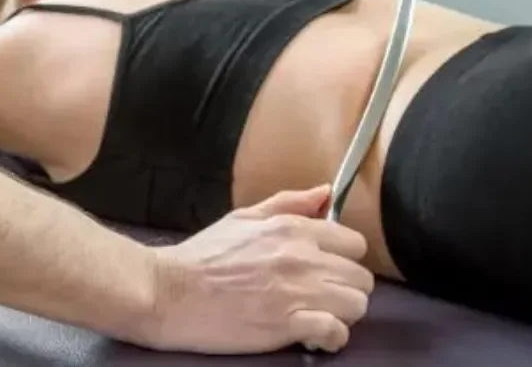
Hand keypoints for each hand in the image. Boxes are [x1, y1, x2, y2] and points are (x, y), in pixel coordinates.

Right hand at [145, 185, 373, 353]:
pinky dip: (330, 338)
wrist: (170, 292)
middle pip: (361, 278)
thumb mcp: (244, 218)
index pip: (354, 243)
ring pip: (356, 305)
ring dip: (342, 314)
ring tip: (318, 316)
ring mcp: (297, 291)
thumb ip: (289, 203)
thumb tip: (324, 193)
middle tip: (322, 297)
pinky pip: (336, 333)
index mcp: (292, 228)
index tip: (329, 270)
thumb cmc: (202, 257)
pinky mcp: (288, 324)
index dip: (344, 259)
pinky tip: (313, 336)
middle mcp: (301, 257)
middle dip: (345, 290)